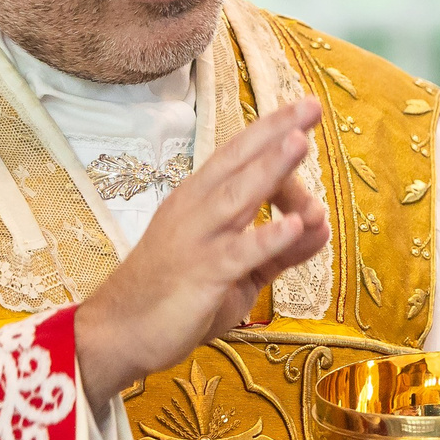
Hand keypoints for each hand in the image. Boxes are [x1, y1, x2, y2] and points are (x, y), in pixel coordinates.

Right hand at [75, 99, 329, 405]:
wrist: (120, 333)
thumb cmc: (175, 293)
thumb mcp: (236, 268)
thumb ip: (278, 248)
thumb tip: (320, 226)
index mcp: (198, 201)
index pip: (238, 155)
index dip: (270, 130)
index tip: (304, 107)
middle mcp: (195, 210)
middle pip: (237, 162)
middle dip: (274, 132)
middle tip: (310, 106)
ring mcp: (197, 240)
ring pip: (237, 197)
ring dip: (270, 169)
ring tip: (300, 143)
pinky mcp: (202, 274)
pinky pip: (239, 253)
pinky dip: (268, 238)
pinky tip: (296, 224)